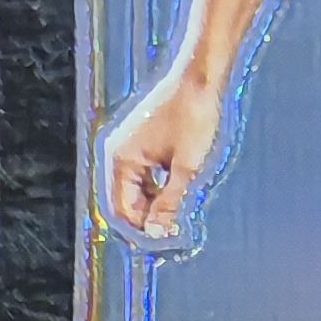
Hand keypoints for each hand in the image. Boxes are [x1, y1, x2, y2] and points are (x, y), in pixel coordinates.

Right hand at [101, 66, 224, 241]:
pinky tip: (178, 190)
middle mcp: (118, 152)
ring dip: (154, 202)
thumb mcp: (185, 168)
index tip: (164, 242)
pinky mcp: (142, 140)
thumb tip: (156, 233)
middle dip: (147, 217)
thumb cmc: (194, 118)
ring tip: (179, 211)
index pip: (122, 209)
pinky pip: (143, 173)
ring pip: (135, 188)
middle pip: (125, 199)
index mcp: (121, 159)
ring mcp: (128, 145)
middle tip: (174, 230)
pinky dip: (158, 186)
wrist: (201, 79)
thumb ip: (169, 203)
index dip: (141, 228)